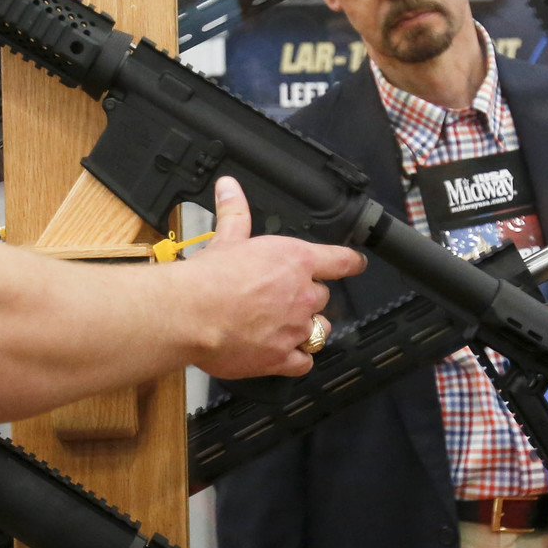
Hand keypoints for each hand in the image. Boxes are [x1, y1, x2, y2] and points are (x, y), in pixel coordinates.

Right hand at [174, 177, 365, 379]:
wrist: (191, 315)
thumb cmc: (209, 277)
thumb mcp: (226, 238)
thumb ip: (234, 212)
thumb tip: (229, 186)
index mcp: (296, 261)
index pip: (340, 260)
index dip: (351, 262)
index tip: (356, 263)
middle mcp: (303, 295)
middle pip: (323, 298)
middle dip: (307, 298)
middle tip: (282, 299)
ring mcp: (296, 329)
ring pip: (319, 330)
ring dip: (307, 329)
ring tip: (284, 327)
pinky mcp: (282, 358)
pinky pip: (304, 362)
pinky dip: (298, 358)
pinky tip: (284, 353)